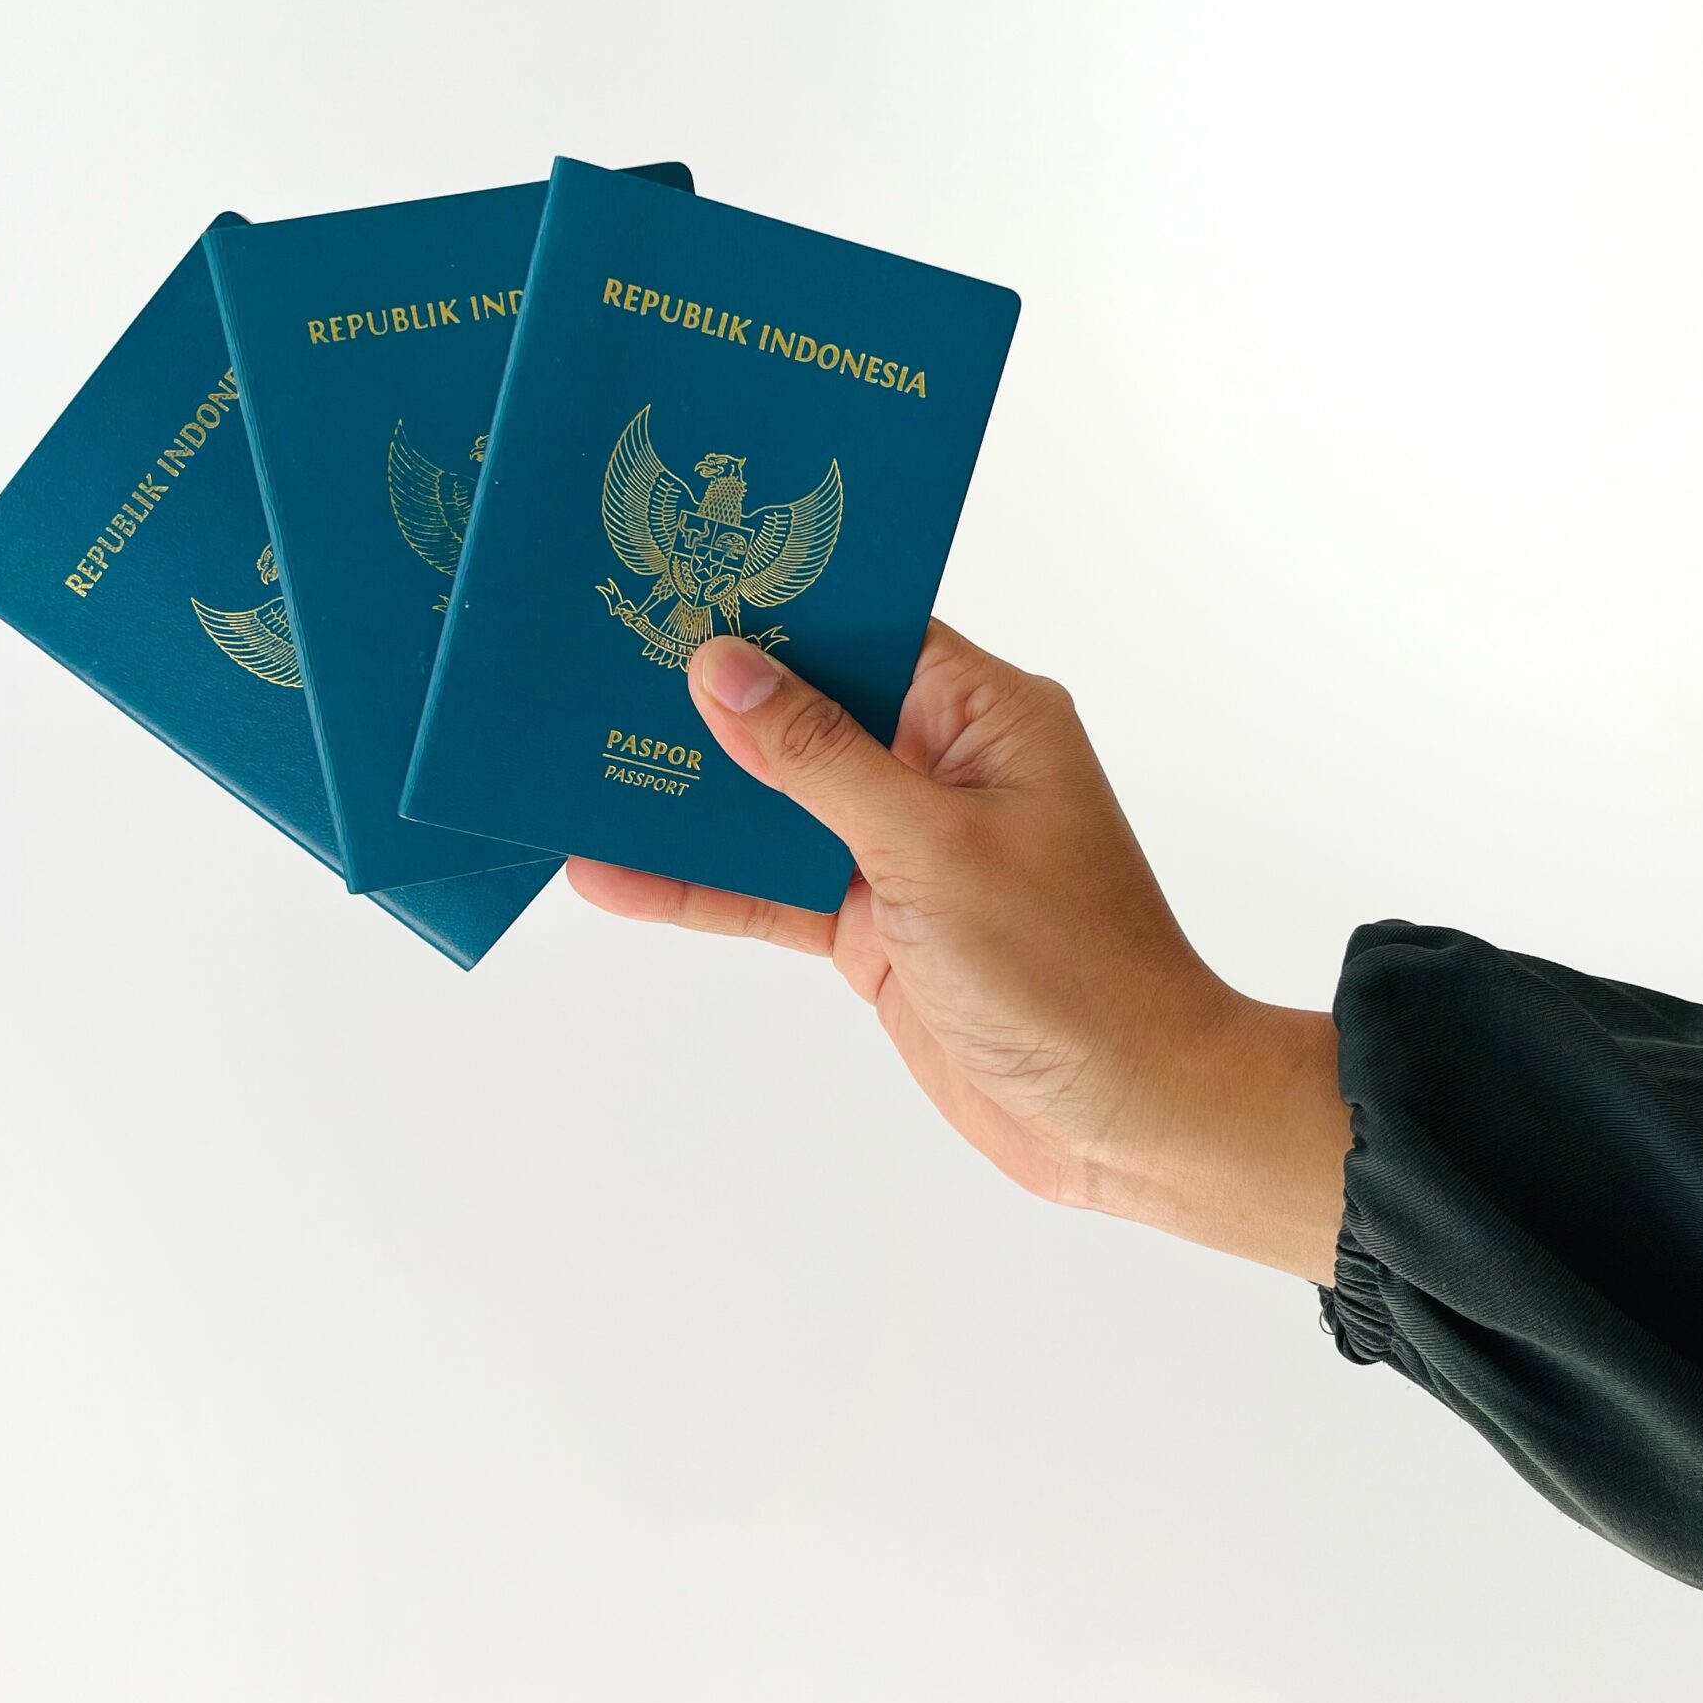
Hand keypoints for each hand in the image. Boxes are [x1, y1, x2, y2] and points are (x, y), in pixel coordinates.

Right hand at [566, 622, 1351, 1284]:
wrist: (1128, 1117)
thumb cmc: (1074, 971)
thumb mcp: (931, 849)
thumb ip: (817, 756)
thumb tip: (722, 665)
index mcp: (985, 716)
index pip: (864, 630)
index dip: (772, 609)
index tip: (672, 585)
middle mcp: (943, 769)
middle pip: (804, 712)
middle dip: (708, 700)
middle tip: (591, 663)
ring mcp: (903, 851)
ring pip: (773, 804)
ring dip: (688, 796)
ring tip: (573, 762)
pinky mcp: (874, 926)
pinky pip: (769, 890)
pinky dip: (700, 885)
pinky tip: (613, 874)